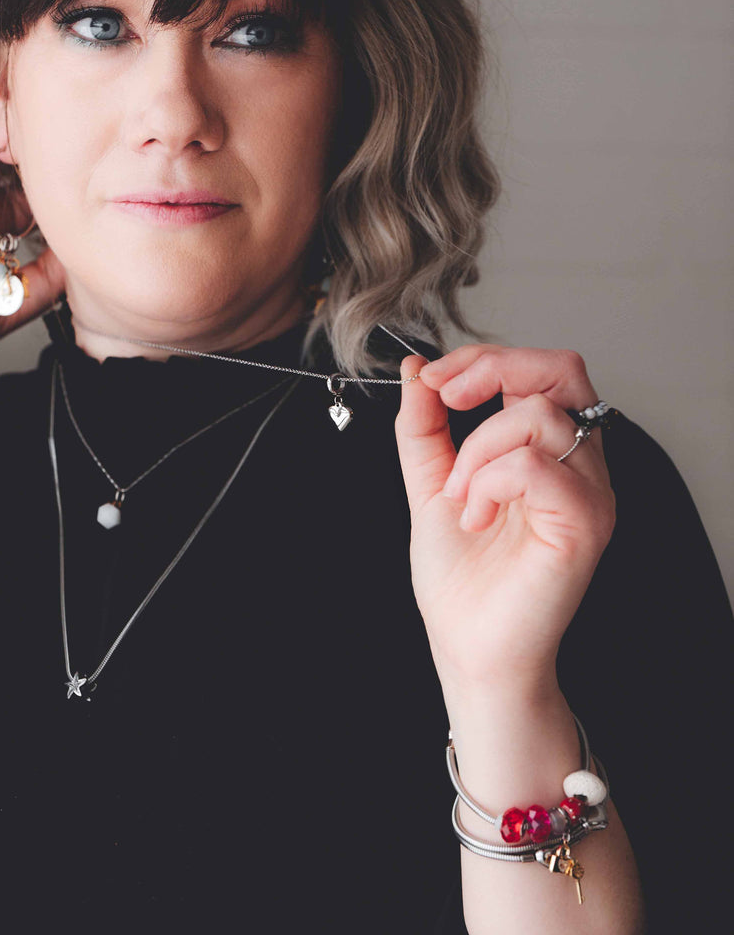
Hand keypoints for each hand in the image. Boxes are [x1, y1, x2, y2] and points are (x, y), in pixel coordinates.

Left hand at [394, 346, 615, 700]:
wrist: (468, 645)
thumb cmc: (460, 576)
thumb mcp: (429, 483)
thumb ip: (423, 426)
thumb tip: (415, 368)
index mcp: (548, 449)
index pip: (539, 368)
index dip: (482, 359)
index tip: (431, 379)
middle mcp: (579, 463)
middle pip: (560, 370)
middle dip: (491, 369)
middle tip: (445, 398)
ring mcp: (589, 492)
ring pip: (538, 415)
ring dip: (476, 450)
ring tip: (459, 498)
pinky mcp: (586, 523)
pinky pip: (536, 466)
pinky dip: (488, 483)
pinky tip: (474, 518)